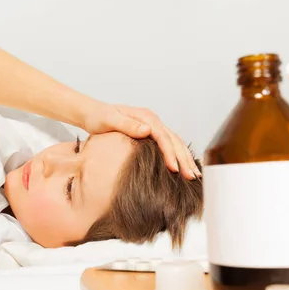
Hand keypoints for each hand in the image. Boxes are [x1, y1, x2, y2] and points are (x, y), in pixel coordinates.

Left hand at [82, 103, 200, 178]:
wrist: (93, 113)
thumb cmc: (98, 117)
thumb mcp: (109, 120)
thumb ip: (127, 124)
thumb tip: (147, 130)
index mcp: (146, 117)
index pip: (163, 137)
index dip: (170, 153)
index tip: (175, 169)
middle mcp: (153, 121)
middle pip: (174, 140)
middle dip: (184, 159)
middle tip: (192, 176)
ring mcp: (153, 126)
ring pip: (175, 143)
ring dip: (185, 158)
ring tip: (195, 175)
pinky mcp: (151, 133)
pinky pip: (169, 144)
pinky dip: (178, 156)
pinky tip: (183, 166)